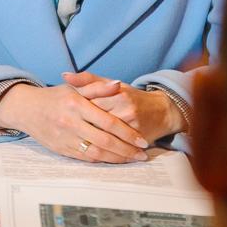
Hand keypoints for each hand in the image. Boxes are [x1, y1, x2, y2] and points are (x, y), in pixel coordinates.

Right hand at [0, 82, 148, 162]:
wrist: (25, 108)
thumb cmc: (53, 97)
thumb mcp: (74, 88)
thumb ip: (97, 87)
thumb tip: (118, 84)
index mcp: (76, 105)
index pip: (109, 122)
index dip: (128, 133)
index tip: (143, 141)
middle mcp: (70, 122)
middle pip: (105, 140)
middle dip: (127, 150)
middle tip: (142, 155)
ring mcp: (64, 137)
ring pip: (97, 152)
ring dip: (117, 158)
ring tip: (132, 159)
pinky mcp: (60, 148)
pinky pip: (85, 157)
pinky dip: (102, 160)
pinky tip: (113, 160)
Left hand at [62, 71, 185, 142]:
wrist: (162, 111)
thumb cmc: (130, 96)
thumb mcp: (110, 83)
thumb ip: (87, 79)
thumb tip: (64, 75)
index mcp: (116, 94)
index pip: (89, 104)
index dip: (75, 111)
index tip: (64, 114)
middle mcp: (125, 110)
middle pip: (95, 123)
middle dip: (80, 128)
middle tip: (66, 131)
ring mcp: (133, 127)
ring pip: (105, 138)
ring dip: (89, 141)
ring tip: (75, 142)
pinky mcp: (139, 140)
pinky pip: (117, 149)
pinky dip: (105, 152)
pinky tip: (91, 152)